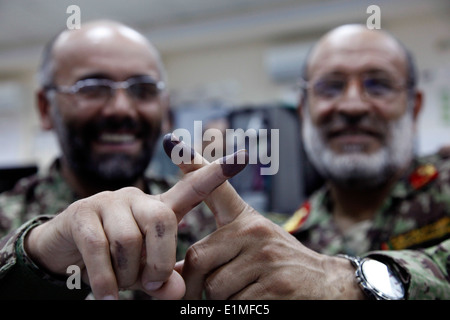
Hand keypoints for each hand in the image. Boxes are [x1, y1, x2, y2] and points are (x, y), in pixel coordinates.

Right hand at [24, 149, 247, 299]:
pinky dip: (105, 279)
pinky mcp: (82, 213)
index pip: (192, 186)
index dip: (217, 173)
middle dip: (159, 261)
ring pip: (129, 240)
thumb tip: (172, 291)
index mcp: (160, 208)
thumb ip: (163, 278)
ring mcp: (109, 201)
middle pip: (163, 222)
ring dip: (128, 273)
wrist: (67, 249)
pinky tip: (108, 296)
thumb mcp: (145, 270)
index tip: (244, 156)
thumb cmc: (118, 258)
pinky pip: (99, 248)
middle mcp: (137, 197)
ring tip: (123, 284)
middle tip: (151, 283)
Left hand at [164, 133, 363, 299]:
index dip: (193, 164)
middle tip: (204, 291)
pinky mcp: (277, 286)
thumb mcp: (253, 242)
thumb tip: (176, 266)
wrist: (326, 284)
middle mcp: (255, 231)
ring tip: (242, 292)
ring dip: (219, 299)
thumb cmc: (278, 263)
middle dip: (195, 283)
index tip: (171, 140)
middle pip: (198, 258)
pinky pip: (234, 305)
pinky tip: (255, 301)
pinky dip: (238, 309)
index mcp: (246, 219)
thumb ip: (216, 248)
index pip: (216, 187)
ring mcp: (266, 258)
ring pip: (214, 286)